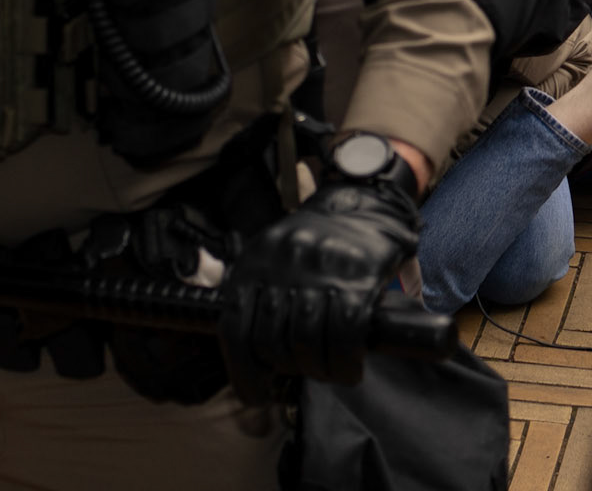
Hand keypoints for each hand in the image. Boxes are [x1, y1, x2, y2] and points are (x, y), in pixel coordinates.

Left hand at [220, 171, 420, 394]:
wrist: (367, 199)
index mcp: (256, 258)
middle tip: (304, 369)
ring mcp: (319, 268)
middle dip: (287, 367)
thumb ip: (250, 286)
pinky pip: (343, 337)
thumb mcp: (271, 251)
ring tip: (327, 370)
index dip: (242, 372)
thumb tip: (224, 318)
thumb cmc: (317, 237)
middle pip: (271, 342)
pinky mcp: (356, 277)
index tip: (255, 393)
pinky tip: (349, 369)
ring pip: (305, 343)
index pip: (234, 327)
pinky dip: (345, 363)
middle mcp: (283, 261)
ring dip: (317, 370)